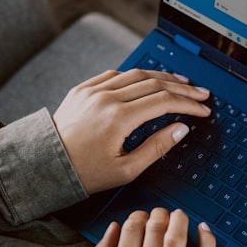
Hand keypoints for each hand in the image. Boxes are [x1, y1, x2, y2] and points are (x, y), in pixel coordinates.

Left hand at [53, 69, 210, 192]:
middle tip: (200, 93)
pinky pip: (115, 74)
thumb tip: (180, 129)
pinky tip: (148, 80)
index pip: (164, 102)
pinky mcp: (83, 89)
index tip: (202, 109)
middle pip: (155, 83)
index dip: (188, 104)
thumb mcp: (126, 170)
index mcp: (119, 118)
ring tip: (181, 81)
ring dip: (162, 76)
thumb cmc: (83, 172)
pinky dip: (135, 75)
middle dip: (182, 88)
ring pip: (136, 74)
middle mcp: (106, 98)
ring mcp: (93, 90)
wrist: (44, 165)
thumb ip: (157, 148)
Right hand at [89, 208, 215, 246]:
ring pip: (177, 239)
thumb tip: (113, 227)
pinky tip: (204, 229)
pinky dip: (207, 241)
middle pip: (154, 229)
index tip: (142, 217)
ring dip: (179, 220)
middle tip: (162, 214)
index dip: (138, 216)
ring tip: (179, 215)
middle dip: (158, 214)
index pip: (131, 230)